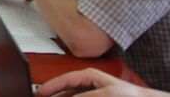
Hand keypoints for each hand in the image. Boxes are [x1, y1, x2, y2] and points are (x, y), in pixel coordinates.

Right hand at [35, 68, 152, 95]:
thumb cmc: (129, 95)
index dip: (50, 86)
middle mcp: (88, 83)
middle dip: (54, 95)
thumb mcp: (106, 94)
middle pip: (65, 89)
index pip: (64, 80)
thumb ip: (86, 96)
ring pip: (71, 96)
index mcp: (88, 76)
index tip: (40, 93)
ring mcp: (91, 92)